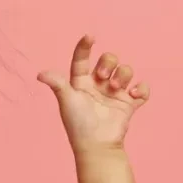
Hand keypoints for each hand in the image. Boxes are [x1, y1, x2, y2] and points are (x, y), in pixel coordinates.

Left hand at [37, 35, 149, 153]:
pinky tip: (134, 95)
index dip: (85, 46)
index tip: (90, 36)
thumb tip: (40, 74)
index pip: (82, 60)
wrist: (97, 145)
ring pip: (126, 70)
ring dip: (124, 75)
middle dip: (109, 63)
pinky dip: (142, 89)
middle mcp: (98, 85)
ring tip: (118, 89)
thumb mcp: (67, 101)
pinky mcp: (129, 104)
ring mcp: (115, 93)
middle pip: (108, 60)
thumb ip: (57, 84)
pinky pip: (142, 89)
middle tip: (104, 77)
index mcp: (81, 83)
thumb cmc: (78, 124)